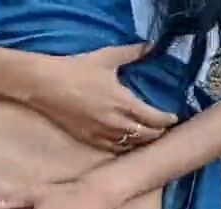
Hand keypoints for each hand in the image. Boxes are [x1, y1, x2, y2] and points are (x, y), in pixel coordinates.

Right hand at [25, 45, 177, 152]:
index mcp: (123, 102)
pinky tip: (127, 145)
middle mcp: (115, 122)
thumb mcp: (107, 58)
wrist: (45, 85)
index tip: (174, 118)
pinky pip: (112, 149)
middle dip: (158, 133)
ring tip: (149, 138)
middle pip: (145, 136)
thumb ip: (132, 53)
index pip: (154, 118)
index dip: (167, 120)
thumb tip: (150, 46)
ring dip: (142, 143)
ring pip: (130, 146)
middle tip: (164, 129)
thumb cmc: (76, 70)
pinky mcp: (88, 139)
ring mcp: (101, 134)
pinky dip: (124, 148)